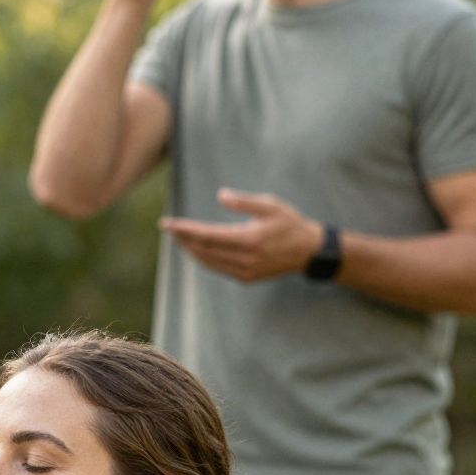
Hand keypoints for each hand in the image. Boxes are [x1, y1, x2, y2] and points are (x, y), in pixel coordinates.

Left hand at [160, 190, 322, 282]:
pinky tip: (197, 248)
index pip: (208, 236)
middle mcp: (245, 259)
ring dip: (191, 250)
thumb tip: (221, 196)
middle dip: (183, 239)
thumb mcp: (271, 205)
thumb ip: (245, 202)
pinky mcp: (246, 278)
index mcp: (250, 240)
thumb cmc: (289, 223)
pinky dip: (204, 258)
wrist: (307, 252)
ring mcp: (245, 272)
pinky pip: (218, 268)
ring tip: (178, 237)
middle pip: (204, 251)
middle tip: (167, 228)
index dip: (185, 230)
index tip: (168, 224)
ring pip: (208, 262)